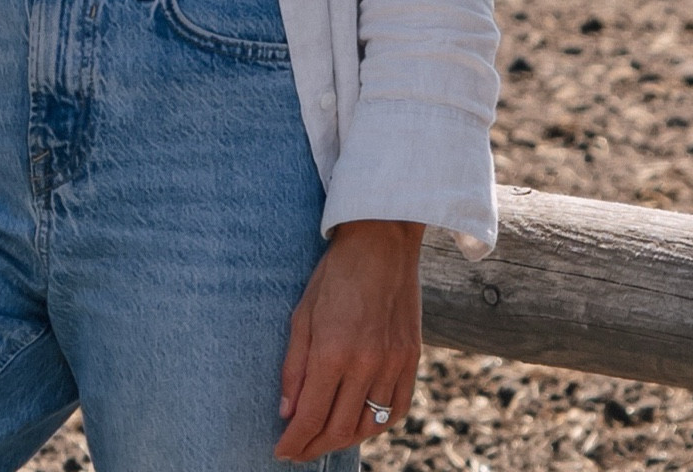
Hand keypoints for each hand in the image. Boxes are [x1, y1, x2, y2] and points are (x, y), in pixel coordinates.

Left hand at [276, 220, 423, 460]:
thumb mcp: (302, 313)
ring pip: (368, 425)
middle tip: (298, 451)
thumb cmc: (335, 274)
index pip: (310, 416)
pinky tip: (360, 424)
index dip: (294, 441)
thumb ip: (293, 366)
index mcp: (332, 351)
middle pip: (339, 429)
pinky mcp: (412, 359)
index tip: (281, 452)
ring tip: (324, 439)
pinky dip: (376, 425)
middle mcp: (365, 364)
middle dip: (314, 447)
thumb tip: (287, 412)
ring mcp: (393, 364)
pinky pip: (396, 410)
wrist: (382, 242)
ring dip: (343, 439)